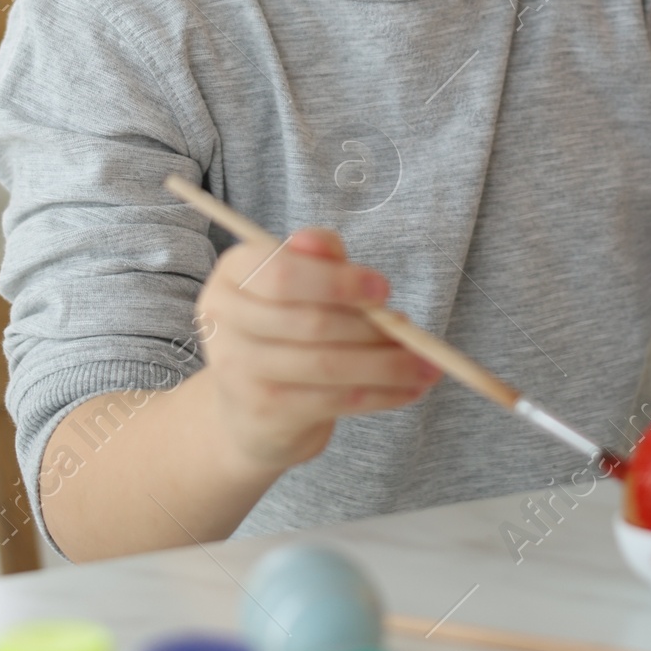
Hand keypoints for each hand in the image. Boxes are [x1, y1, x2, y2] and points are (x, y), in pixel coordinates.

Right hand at [196, 227, 439, 474]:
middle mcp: (224, 320)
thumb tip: (319, 240)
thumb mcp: (302, 283)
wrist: (250, 406)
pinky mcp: (263, 410)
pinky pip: (334, 400)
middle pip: (311, 322)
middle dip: (373, 328)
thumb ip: (319, 258)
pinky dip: (381, 395)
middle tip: (414, 333)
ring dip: (388, 366)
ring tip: (426, 366)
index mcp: (233, 273)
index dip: (339, 282)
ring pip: (328, 365)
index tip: (385, 290)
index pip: (282, 273)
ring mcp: (238, 369)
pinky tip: (409, 390)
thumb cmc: (287, 327)